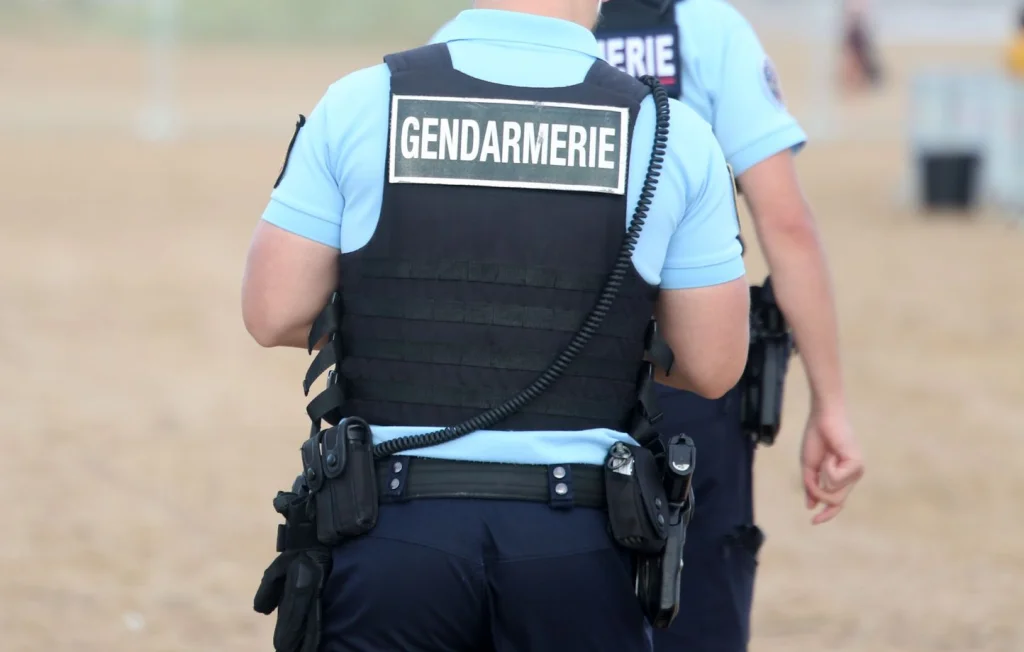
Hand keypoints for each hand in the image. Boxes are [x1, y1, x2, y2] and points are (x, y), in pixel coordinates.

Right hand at [800, 405, 863, 524]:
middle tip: (816, 470)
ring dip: (823, 475)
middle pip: (834, 500)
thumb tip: (811, 505)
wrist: (822, 418)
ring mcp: (856, 472)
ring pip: (834, 492)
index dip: (827, 514)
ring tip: (827, 456)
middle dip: (819, 490)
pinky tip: (832, 454)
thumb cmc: (816, 438)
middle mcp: (852, 476)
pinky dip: (828, 467)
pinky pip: (836, 479)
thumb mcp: (809, 467)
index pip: (837, 502)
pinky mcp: (857, 466)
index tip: (814, 521)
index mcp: (842, 477)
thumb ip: (811, 487)